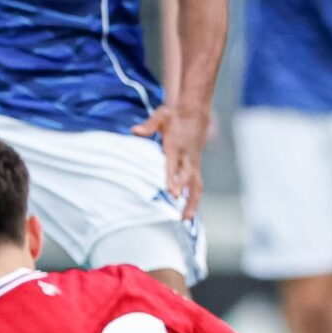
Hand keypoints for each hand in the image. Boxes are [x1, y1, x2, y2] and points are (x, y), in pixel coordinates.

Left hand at [132, 104, 209, 219]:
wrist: (195, 114)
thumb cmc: (174, 117)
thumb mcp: (162, 115)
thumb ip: (149, 124)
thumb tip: (135, 131)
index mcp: (177, 145)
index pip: (174, 163)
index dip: (173, 177)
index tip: (171, 191)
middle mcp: (187, 156)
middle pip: (187, 175)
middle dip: (182, 190)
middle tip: (176, 202)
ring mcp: (193, 163)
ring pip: (196, 184)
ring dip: (192, 202)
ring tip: (186, 218)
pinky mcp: (196, 168)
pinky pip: (197, 186)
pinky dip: (194, 200)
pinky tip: (188, 214)